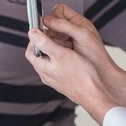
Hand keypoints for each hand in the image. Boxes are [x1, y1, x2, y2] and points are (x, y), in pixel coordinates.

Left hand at [26, 4, 125, 123]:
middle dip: (46, 43)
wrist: (94, 94)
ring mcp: (55, 79)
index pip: (30, 52)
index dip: (34, 40)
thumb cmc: (80, 75)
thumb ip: (44, 43)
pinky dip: (64, 57)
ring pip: (51, 60)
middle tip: (56, 36)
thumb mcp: (60, 54)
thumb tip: (32, 33)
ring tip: (66, 44)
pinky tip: (73, 55)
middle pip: (40, 55)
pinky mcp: (65, 81)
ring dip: (56, 50)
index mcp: (42, 68)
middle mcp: (47, 75)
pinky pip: (60, 66)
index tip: (42, 32)